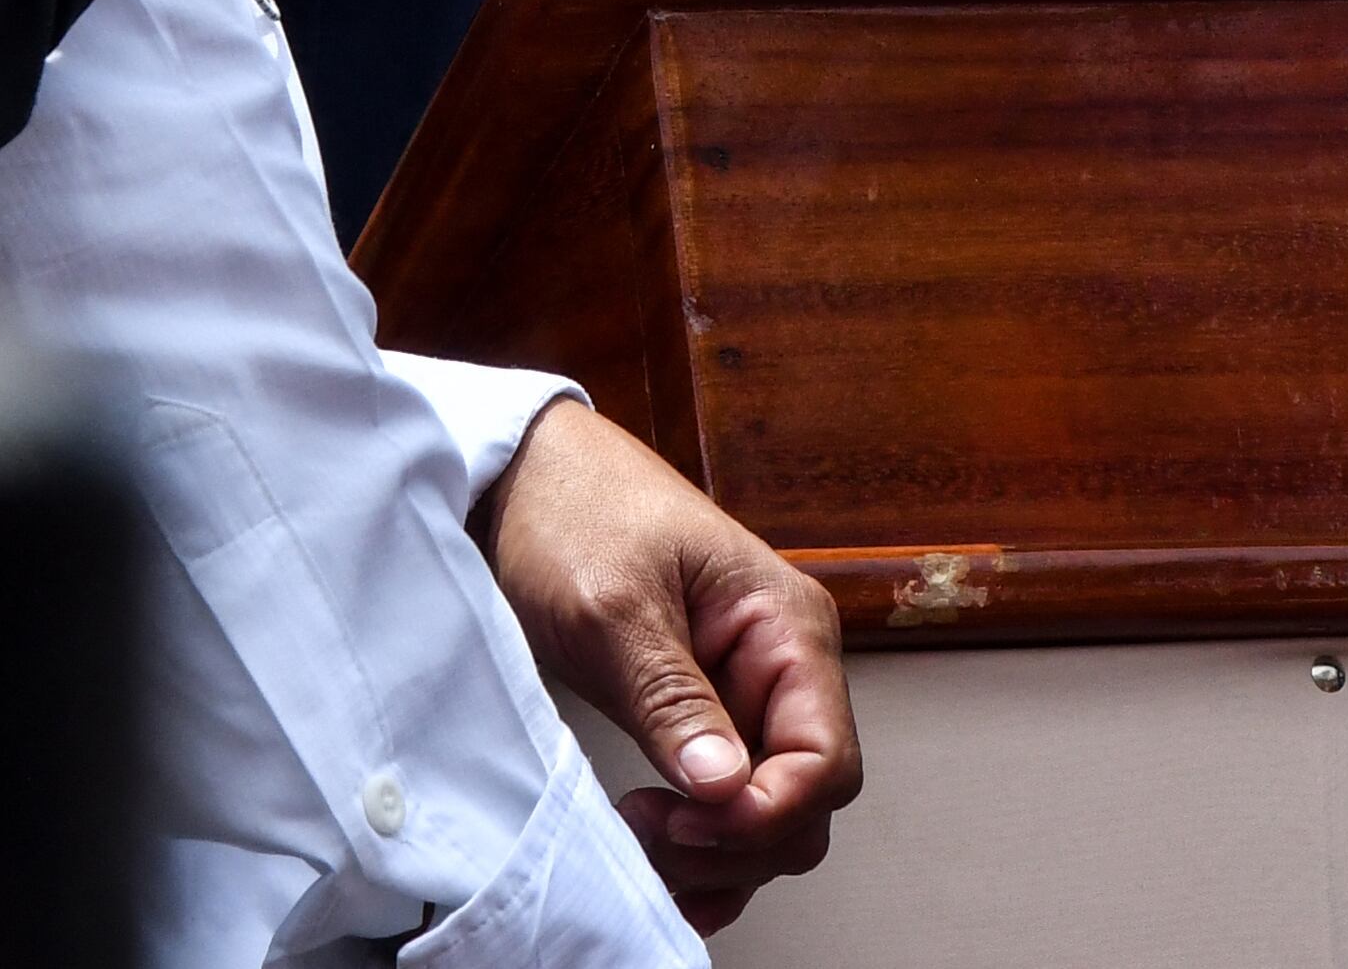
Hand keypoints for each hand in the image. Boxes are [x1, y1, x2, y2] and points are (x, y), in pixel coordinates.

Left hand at [471, 401, 857, 931]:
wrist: (523, 479)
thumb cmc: (573, 513)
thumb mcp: (613, 607)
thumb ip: (672, 699)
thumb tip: (725, 787)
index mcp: (787, 627)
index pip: (825, 759)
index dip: (765, 813)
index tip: (684, 824)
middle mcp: (783, 667)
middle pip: (807, 800)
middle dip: (738, 843)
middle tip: (651, 837)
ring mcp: (745, 696)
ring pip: (771, 816)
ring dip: (718, 857)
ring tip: (643, 847)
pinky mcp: (702, 718)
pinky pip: (729, 806)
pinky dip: (704, 851)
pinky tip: (664, 869)